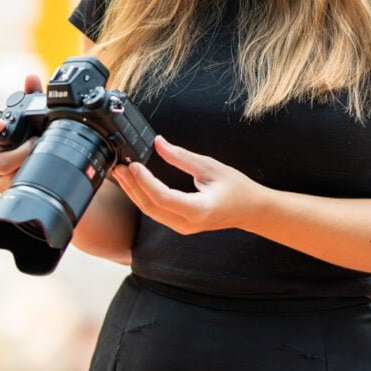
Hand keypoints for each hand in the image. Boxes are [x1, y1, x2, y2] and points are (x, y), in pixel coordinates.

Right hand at [0, 73, 42, 192]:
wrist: (52, 167)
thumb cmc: (37, 139)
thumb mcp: (37, 117)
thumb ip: (32, 96)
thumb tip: (30, 78)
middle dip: (16, 153)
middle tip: (34, 142)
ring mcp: (1, 177)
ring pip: (8, 177)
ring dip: (26, 164)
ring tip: (42, 155)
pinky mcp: (11, 190)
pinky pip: (15, 188)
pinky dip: (29, 178)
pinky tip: (40, 171)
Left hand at [111, 136, 265, 235]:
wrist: (251, 210)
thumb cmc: (236, 188)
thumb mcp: (210, 167)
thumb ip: (182, 157)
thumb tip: (158, 143)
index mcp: (199, 210)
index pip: (163, 198)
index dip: (145, 181)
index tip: (134, 164)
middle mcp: (188, 223)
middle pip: (151, 208)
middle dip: (132, 187)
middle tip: (119, 166)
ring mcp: (183, 227)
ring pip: (151, 212)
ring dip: (135, 192)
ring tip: (122, 172)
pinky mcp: (180, 224)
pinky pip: (157, 212)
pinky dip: (144, 196)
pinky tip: (136, 183)